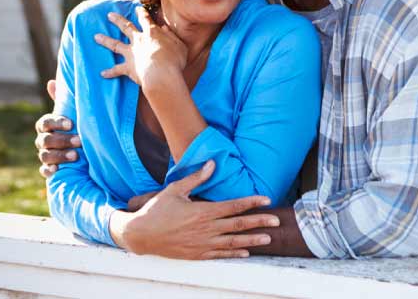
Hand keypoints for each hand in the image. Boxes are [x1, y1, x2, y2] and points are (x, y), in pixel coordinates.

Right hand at [35, 79, 80, 177]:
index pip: (45, 122)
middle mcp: (43, 140)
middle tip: (79, 141)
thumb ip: (63, 100)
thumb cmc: (75, 126)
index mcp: (47, 125)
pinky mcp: (49, 168)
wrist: (81, 149)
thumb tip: (51, 82)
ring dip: (59, 155)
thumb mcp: (72, 113)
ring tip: (76, 156)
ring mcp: (44, 154)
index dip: (56, 122)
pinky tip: (58, 170)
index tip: (70, 123)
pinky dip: (49, 170)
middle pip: (46, 140)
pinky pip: (44, 171)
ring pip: (45, 155)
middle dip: (62, 140)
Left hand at [95, 7, 187, 88]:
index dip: (142, 13)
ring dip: (105, 40)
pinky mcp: (128, 67)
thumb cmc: (174, 60)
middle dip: (117, 20)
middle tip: (109, 15)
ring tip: (95, 36)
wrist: (161, 74)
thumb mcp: (179, 45)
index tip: (137, 8)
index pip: (145, 19)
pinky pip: (117, 69)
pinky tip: (102, 73)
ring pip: (115, 44)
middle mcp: (139, 40)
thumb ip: (172, 36)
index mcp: (152, 33)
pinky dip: (110, 72)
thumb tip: (165, 28)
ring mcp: (131, 54)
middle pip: (126, 27)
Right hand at [111, 161, 279, 258]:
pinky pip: (220, 255)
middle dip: (259, 222)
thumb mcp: (176, 189)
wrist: (140, 234)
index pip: (233, 206)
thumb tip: (212, 163)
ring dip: (251, 240)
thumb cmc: (157, 209)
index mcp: (203, 211)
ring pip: (232, 242)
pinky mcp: (196, 254)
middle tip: (276, 221)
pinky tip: (246, 253)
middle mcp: (206, 229)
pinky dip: (234, 254)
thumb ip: (196, 177)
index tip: (266, 200)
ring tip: (267, 238)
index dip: (251, 203)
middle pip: (238, 225)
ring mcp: (202, 243)